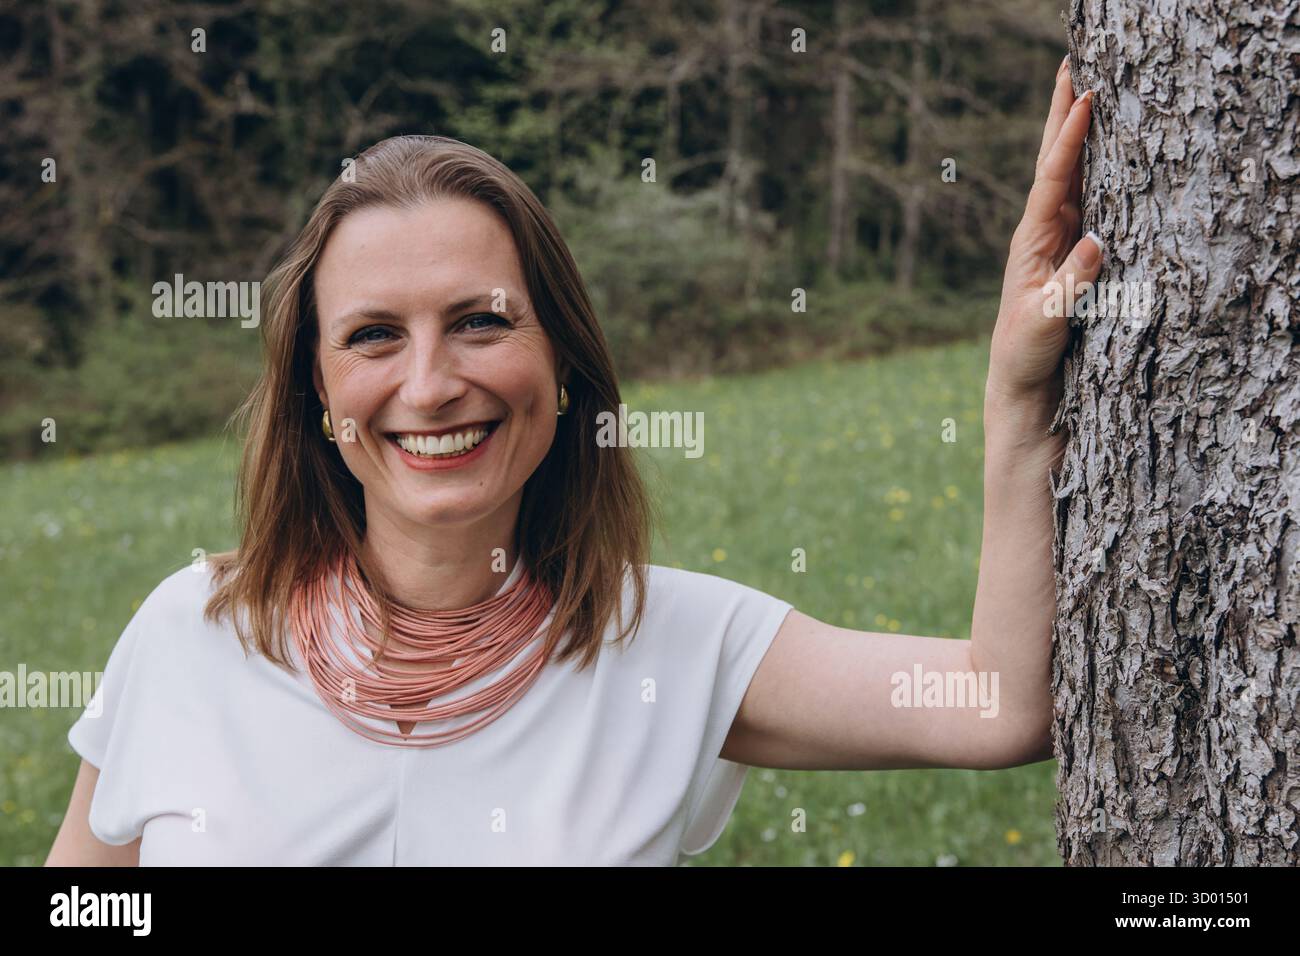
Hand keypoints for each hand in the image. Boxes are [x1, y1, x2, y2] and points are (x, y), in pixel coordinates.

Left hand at [987, 56, 1101, 415]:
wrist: (1021, 381)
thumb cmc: (1026, 353)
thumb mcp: (1045, 323)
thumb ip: (1070, 287)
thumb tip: (1097, 242)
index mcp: (1030, 241)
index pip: (1052, 178)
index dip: (1069, 138)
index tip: (1084, 97)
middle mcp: (1042, 232)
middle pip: (1056, 162)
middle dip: (1064, 114)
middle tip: (1071, 63)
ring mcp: (1058, 239)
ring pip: (1073, 174)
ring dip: (1080, 133)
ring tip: (1088, 87)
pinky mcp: (1074, 253)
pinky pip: (1089, 199)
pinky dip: (1098, 167)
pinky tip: (1108, 146)